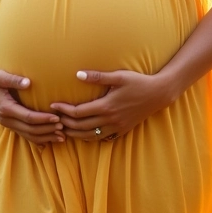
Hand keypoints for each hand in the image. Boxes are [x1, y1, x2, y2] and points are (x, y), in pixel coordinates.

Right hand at [0, 67, 63, 143]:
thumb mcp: (0, 76)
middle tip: (63, 127)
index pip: (28, 117)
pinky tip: (50, 140)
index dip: (43, 119)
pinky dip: (39, 139)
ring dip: (46, 137)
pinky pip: (25, 136)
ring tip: (62, 136)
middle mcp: (7, 120)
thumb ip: (14, 79)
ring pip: (29, 136)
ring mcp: (8, 124)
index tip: (57, 117)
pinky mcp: (11, 125)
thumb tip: (28, 82)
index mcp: (6, 108)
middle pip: (30, 130)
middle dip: (47, 130)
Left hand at [50, 69, 170, 141]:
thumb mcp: (118, 76)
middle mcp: (110, 119)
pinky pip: (103, 138)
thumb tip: (77, 75)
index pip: (78, 112)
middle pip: (81, 126)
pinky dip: (90, 137)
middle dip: (65, 123)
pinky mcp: (122, 130)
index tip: (53, 105)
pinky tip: (84, 134)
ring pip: (90, 136)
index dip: (63, 110)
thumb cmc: (138, 82)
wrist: (158, 94)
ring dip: (75, 133)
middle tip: (53, 119)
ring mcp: (116, 127)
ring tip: (64, 129)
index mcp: (106, 106)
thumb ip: (97, 76)